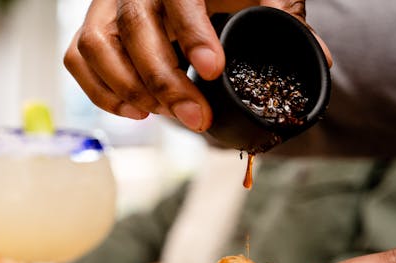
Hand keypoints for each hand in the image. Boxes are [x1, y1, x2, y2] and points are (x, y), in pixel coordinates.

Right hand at [63, 0, 327, 132]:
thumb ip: (282, 20)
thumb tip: (316, 61)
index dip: (194, 35)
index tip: (213, 71)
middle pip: (137, 29)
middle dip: (166, 82)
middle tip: (197, 118)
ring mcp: (106, 7)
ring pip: (98, 45)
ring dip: (127, 89)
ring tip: (160, 115)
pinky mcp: (90, 29)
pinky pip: (78, 59)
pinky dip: (100, 91)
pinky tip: (133, 110)